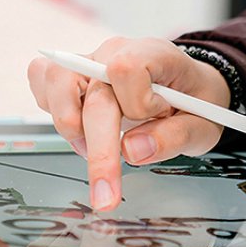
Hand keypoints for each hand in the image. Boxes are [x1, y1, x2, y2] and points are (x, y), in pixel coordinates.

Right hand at [27, 37, 230, 210]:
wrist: (186, 87)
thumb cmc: (193, 102)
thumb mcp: (202, 125)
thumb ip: (174, 137)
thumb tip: (132, 150)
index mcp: (153, 53)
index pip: (127, 69)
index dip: (137, 104)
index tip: (156, 117)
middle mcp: (114, 51)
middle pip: (90, 92)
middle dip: (98, 150)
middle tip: (105, 195)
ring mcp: (89, 60)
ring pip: (56, 81)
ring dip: (71, 127)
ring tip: (93, 149)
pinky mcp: (71, 72)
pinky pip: (42, 79)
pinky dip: (52, 110)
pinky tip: (78, 130)